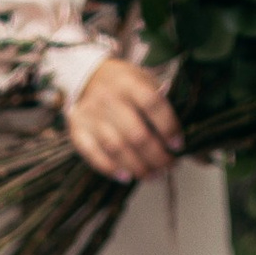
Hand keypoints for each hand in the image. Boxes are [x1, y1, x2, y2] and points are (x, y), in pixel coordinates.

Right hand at [64, 56, 182, 182]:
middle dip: (156, 155)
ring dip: (138, 167)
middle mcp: (108, 98)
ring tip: (153, 176)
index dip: (168, 127)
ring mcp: (91, 116)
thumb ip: (158, 100)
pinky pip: (94, 155)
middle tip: (169, 166)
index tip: (178, 145)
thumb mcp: (142, 79)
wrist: (85, 77)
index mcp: (128, 82)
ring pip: (117, 149)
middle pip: (136, 134)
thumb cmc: (122, 84)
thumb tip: (174, 135)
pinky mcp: (78, 132)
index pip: (152, 104)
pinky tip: (127, 177)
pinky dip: (111, 169)